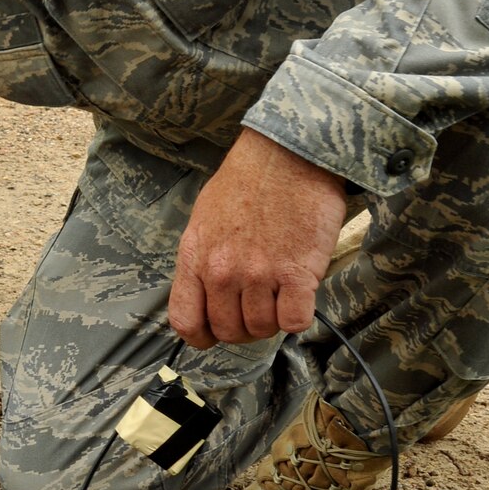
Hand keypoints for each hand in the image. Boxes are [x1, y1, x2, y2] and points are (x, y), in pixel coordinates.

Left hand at [169, 129, 346, 348]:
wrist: (288, 153)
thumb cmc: (249, 180)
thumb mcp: (205, 218)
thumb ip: (204, 259)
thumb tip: (211, 292)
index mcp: (194, 257)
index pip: (186, 322)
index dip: (204, 336)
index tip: (218, 331)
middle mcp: (221, 271)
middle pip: (229, 331)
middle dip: (246, 327)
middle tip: (261, 306)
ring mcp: (258, 274)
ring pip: (263, 329)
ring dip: (274, 318)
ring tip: (282, 292)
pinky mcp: (296, 274)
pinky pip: (294, 322)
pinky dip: (300, 316)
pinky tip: (301, 294)